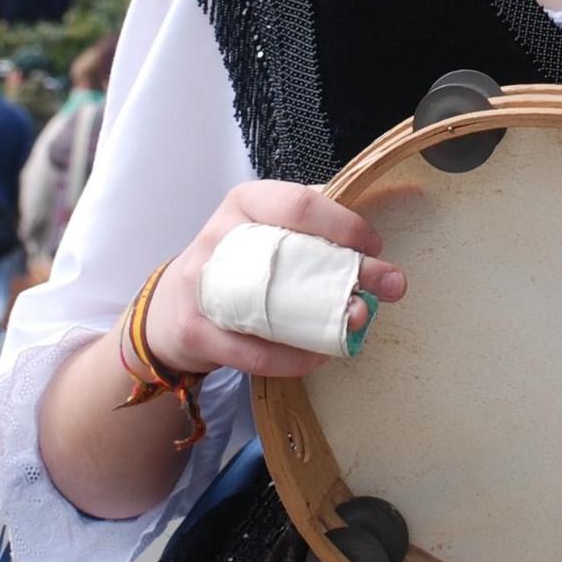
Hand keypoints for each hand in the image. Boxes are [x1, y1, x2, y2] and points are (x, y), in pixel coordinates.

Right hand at [143, 181, 404, 380]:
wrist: (169, 311)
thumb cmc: (235, 264)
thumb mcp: (264, 231)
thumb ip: (309, 229)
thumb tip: (373, 245)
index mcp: (245, 203)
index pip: (300, 203)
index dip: (346, 225)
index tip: (376, 246)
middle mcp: (220, 236)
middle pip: (296, 252)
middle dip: (353, 271)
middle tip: (392, 285)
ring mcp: (202, 284)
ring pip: (275, 305)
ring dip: (326, 319)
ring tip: (358, 325)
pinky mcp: (196, 330)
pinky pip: (256, 351)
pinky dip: (294, 358)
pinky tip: (319, 356)